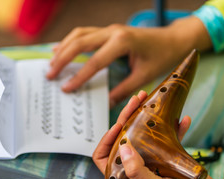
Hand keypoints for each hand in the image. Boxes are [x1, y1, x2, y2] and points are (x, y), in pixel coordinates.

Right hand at [47, 17, 210, 107]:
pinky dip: (71, 42)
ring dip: (63, 48)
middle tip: (50, 75)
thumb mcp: (144, 76)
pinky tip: (61, 50)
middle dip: (63, 59)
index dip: (79, 77)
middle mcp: (113, 32)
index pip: (94, 62)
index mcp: (122, 43)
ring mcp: (110, 29)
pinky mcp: (109, 31)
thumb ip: (124, 90)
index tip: (66, 89)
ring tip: (51, 63)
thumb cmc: (162, 57)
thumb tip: (105, 103)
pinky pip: (84, 33)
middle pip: (80, 43)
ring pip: (79, 34)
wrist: (173, 39)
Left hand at [92, 90, 214, 178]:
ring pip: (140, 134)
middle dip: (127, 118)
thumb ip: (137, 171)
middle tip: (137, 100)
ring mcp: (148, 160)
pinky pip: (164, 138)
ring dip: (145, 117)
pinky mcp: (165, 156)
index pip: (103, 157)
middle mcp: (133, 168)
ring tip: (149, 99)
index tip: (119, 125)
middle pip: (122, 139)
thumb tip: (122, 146)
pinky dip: (172, 128)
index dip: (106, 140)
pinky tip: (181, 118)